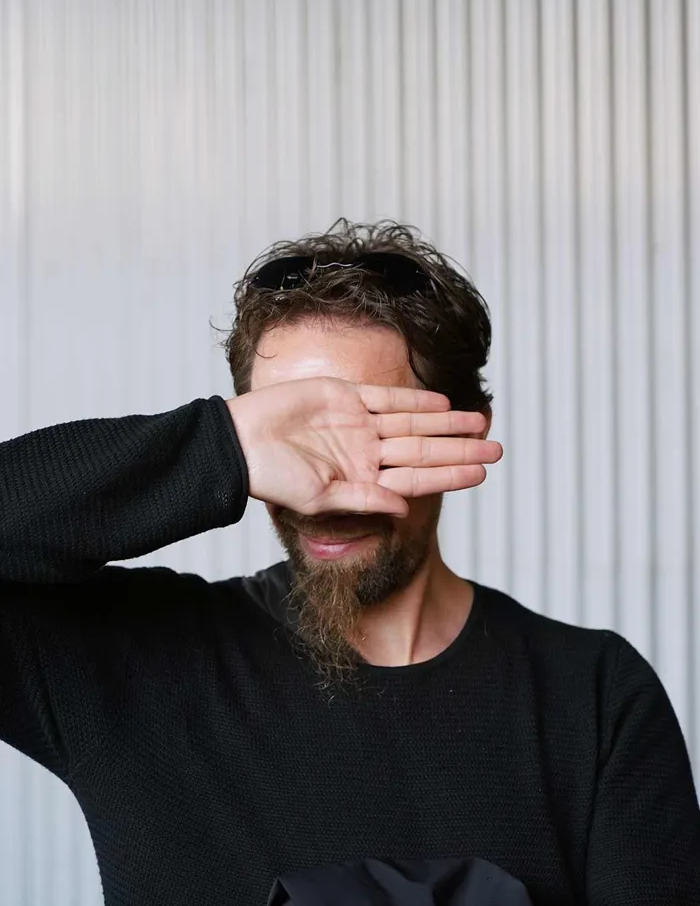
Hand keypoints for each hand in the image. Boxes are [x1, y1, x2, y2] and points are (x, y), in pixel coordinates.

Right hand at [226, 377, 501, 516]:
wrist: (238, 442)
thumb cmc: (271, 478)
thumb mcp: (319, 499)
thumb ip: (364, 500)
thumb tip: (405, 509)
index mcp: (362, 479)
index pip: (417, 476)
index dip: (450, 472)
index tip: (482, 472)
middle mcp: (365, 451)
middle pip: (423, 448)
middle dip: (460, 447)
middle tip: (497, 447)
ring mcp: (356, 423)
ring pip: (412, 422)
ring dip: (446, 422)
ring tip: (480, 422)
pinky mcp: (343, 397)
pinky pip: (386, 397)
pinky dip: (414, 398)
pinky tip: (441, 401)